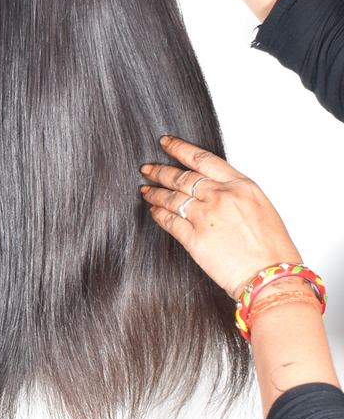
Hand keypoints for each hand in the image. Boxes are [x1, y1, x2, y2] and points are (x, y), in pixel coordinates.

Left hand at [139, 135, 303, 299]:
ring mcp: (205, 216)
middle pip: (181, 177)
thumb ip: (234, 193)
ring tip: (146, 189)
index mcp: (241, 185)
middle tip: (147, 168)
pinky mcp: (194, 238)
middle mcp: (220, 196)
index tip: (166, 142)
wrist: (272, 277)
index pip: (202, 158)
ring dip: (155, 192)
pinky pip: (168, 220)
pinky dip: (158, 214)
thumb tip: (213, 187)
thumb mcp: (260, 207)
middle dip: (160, 171)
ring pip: (171, 197)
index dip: (179, 148)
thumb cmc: (272, 248)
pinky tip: (154, 211)